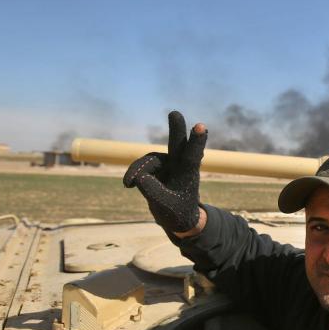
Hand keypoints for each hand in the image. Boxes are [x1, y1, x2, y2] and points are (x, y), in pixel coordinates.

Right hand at [123, 111, 206, 233]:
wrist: (176, 216)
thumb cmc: (176, 211)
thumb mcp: (164, 205)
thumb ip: (151, 190)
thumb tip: (138, 175)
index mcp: (188, 174)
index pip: (192, 155)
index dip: (196, 141)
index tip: (201, 126)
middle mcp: (179, 164)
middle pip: (177, 142)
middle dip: (176, 127)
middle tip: (174, 113)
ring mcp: (168, 162)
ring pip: (149, 161)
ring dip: (137, 170)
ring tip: (128, 184)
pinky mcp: (157, 165)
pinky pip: (141, 166)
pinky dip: (134, 174)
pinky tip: (128, 184)